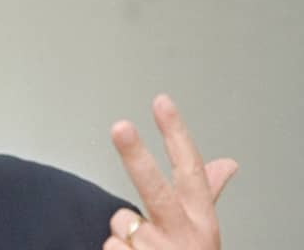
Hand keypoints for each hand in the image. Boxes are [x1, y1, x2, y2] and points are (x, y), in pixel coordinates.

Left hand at [104, 94, 237, 249]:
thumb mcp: (203, 230)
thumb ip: (208, 194)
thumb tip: (228, 163)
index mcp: (201, 222)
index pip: (191, 170)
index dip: (176, 134)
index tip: (162, 101)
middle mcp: (182, 236)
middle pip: (155, 188)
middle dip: (136, 155)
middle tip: (120, 126)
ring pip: (122, 221)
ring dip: (125, 235)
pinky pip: (109, 244)